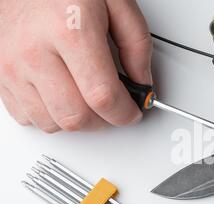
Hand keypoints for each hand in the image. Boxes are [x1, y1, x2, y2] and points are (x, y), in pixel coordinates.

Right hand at [0, 0, 151, 131]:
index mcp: (70, 30)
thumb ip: (136, 44)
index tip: (132, 112)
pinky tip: (62, 96)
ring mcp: (12, 64)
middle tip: (114, 109)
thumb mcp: (115, 1)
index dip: (124, 113)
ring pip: (51, 123)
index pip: (102, 96)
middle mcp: (34, 51)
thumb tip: (142, 82)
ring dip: (77, 120)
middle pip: (76, 117)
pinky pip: (26, 116)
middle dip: (103, 121)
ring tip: (88, 99)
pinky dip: (50, 115)